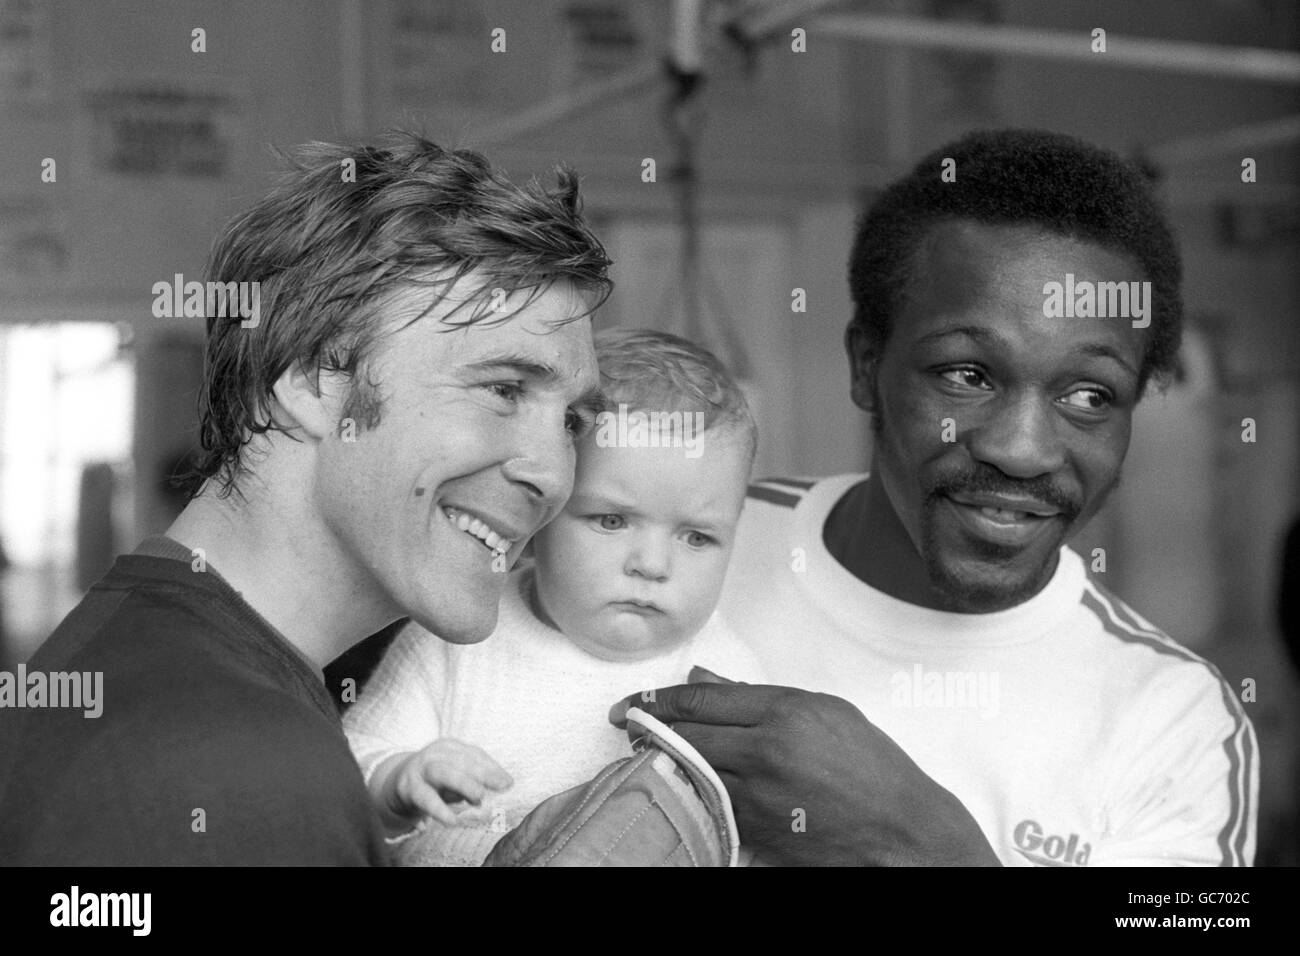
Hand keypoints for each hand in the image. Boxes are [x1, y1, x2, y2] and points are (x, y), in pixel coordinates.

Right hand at [377, 739, 512, 828]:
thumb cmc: (436, 779)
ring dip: (463, 784)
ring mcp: (420, 770)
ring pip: (442, 772)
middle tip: (500, 787)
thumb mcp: (456, 774)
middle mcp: (434, 754)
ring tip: (479, 798)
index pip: (474, 755)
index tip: (508, 783)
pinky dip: (440, 810)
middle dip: (482, 773)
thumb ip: (477, 777)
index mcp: (449, 747)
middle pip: (460, 760)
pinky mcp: (408, 788)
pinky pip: (425, 799)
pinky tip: (453, 821)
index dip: (492, 768)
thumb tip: (506, 783)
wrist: (397, 783)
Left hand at [611, 668, 999, 865]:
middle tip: (628, 726)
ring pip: (688, 773)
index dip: (656, 699)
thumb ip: (757, 695)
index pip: (700, 700)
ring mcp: (759, 794)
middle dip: (647, 730)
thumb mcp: (824, 711)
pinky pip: (708, 807)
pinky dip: (689, 794)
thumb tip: (703, 678)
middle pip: (683, 735)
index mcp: (786, 711)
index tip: (632, 702)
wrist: (900, 829)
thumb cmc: (871, 766)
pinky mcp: (757, 831)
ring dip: (661, 763)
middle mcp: (768, 749)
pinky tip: (681, 787)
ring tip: (647, 754)